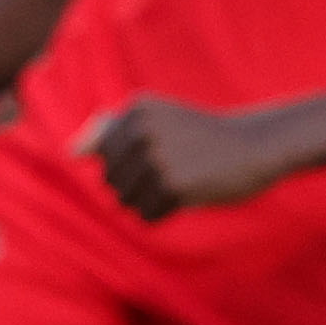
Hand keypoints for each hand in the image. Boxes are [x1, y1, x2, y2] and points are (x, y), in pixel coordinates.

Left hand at [76, 96, 285, 219]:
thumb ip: (111, 130)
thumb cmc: (200, 135)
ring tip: (177, 184)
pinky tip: (184, 197)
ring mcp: (158, 158)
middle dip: (136, 184)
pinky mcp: (174, 186)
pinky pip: (147, 215)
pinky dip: (162, 213)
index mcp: (137, 109)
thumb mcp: (156, 119)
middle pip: (111, 180)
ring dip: (149, 200)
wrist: (253, 146)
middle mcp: (142, 130)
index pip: (103, 156)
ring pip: (125, 200)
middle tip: (172, 171)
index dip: (129, 163)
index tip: (159, 153)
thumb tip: (72, 151)